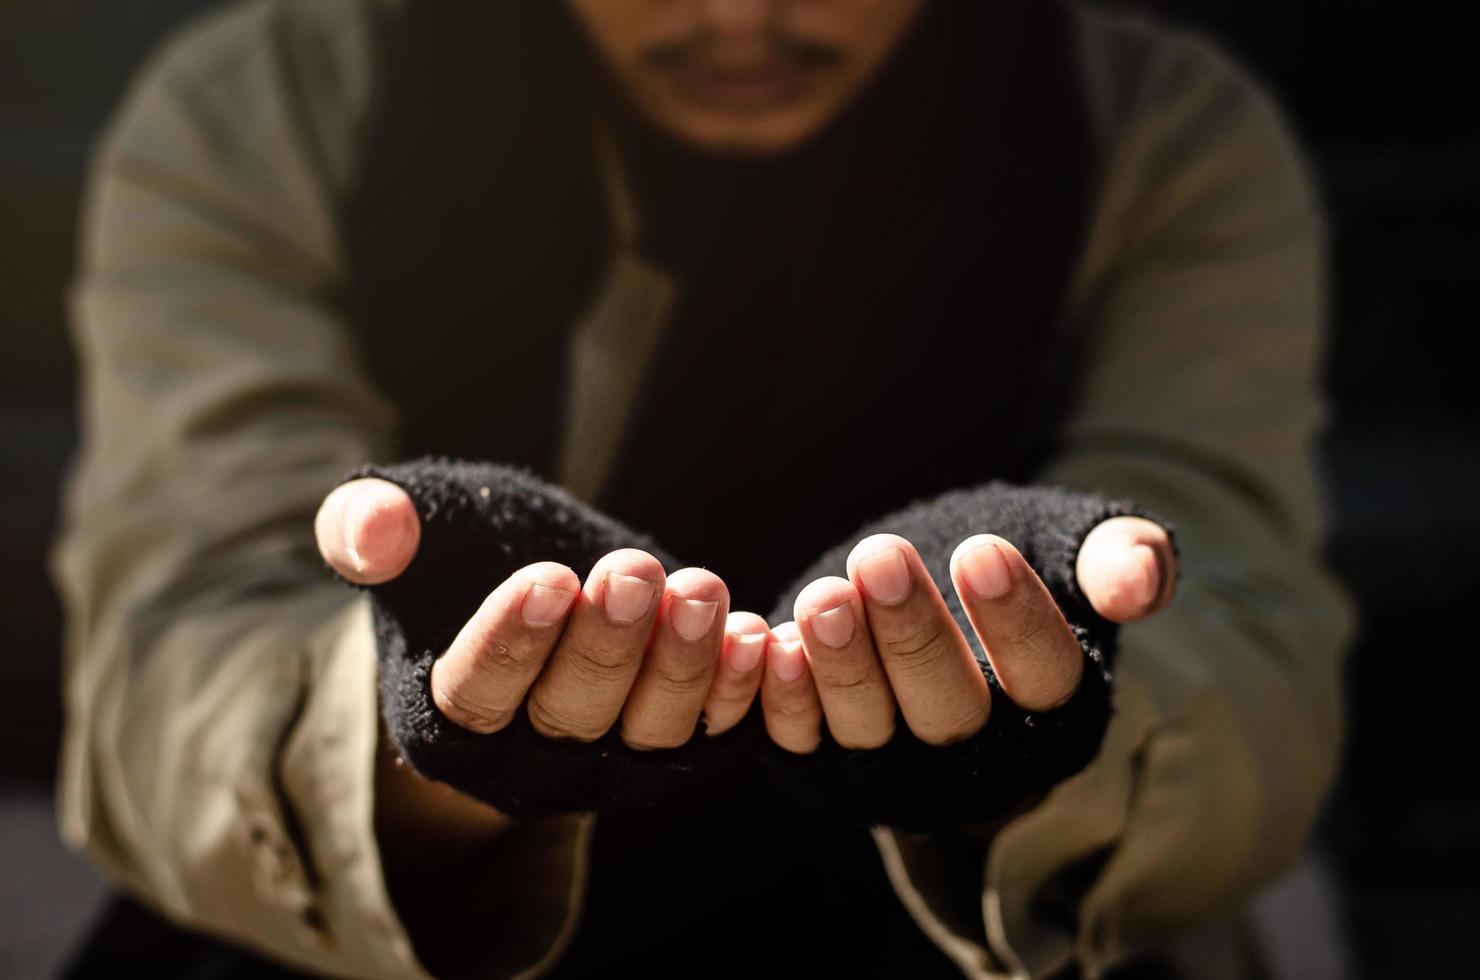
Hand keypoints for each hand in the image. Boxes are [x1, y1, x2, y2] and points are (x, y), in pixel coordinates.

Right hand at [315, 477, 770, 752]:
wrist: (545, 583)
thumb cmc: (468, 554)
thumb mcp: (419, 530)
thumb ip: (372, 527)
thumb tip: (368, 530)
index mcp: (447, 719)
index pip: (476, 694)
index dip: (511, 642)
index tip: (547, 578)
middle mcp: (528, 758)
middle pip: (570, 714)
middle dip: (605, 644)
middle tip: (632, 572)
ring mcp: (609, 761)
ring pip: (650, 729)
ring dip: (681, 663)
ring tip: (700, 591)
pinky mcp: (676, 749)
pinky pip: (713, 732)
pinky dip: (736, 689)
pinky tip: (754, 634)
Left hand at [760, 516, 1176, 753]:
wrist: (921, 586)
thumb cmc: (1007, 562)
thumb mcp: (1072, 547)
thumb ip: (1119, 559)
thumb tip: (1140, 586)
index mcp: (1059, 716)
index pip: (1046, 679)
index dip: (1015, 621)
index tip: (981, 552)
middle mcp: (984, 766)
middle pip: (952, 713)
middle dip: (914, 636)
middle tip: (882, 558)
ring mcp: (902, 778)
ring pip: (874, 734)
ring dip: (844, 667)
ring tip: (825, 597)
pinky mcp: (830, 772)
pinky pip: (803, 749)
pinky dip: (786, 702)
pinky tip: (775, 643)